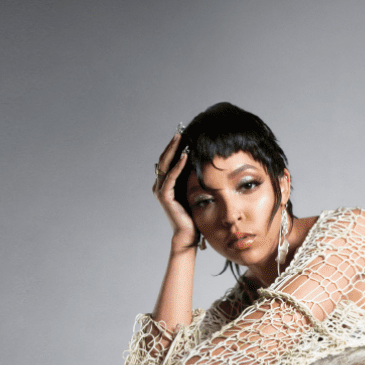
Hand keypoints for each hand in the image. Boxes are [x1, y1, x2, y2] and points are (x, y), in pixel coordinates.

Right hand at [153, 133, 197, 253]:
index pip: (169, 160)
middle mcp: (161, 185)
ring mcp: (161, 190)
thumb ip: (193, 175)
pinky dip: (177, 166)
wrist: (190, 234)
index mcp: (167, 183)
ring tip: (181, 137)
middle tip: (181, 130)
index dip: (175, 146)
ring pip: (165, 165)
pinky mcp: (164, 196)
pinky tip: (185, 155)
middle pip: (164, 159)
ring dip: (173, 150)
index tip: (185, 133)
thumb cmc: (194, 214)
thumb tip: (203, 157)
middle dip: (173, 144)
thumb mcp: (195, 189)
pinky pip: (170, 177)